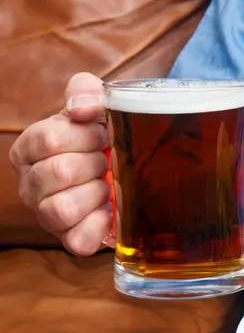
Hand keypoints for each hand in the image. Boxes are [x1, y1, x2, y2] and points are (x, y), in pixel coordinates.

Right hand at [8, 73, 111, 255]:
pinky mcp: (69, 239)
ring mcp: (46, 215)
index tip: (103, 135)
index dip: (86, 135)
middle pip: (58, 172)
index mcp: (28, 149)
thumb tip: (82, 107)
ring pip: (62, 209)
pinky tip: (111, 210)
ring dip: (96, 193)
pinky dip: (100, 225)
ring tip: (107, 185)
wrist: (126, 171)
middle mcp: (29, 184)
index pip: (49, 139)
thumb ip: (85, 92)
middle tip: (107, 161)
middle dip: (94, 163)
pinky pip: (78, 240)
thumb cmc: (102, 139)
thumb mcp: (95, 107)